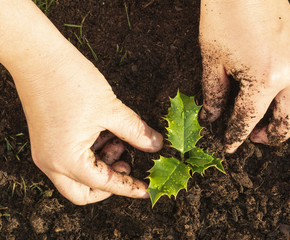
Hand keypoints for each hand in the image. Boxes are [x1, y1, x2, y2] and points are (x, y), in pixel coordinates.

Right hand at [0, 0, 162, 204]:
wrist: (38, 55)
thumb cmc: (70, 81)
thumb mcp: (110, 109)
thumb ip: (135, 131)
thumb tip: (155, 145)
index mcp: (66, 159)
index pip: (104, 184)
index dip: (129, 186)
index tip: (147, 189)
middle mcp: (51, 162)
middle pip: (82, 193)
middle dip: (109, 185)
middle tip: (128, 164)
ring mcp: (46, 152)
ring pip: (77, 176)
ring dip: (101, 165)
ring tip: (118, 140)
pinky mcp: (47, 140)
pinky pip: (70, 159)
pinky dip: (91, 154)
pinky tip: (105, 133)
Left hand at [199, 0, 289, 152]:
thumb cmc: (224, 16)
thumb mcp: (212, 60)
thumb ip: (214, 94)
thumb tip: (212, 117)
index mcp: (264, 79)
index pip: (249, 119)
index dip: (236, 136)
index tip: (229, 146)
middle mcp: (289, 74)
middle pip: (289, 120)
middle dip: (272, 136)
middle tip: (254, 138)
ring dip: (289, 121)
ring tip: (268, 123)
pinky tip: (279, 98)